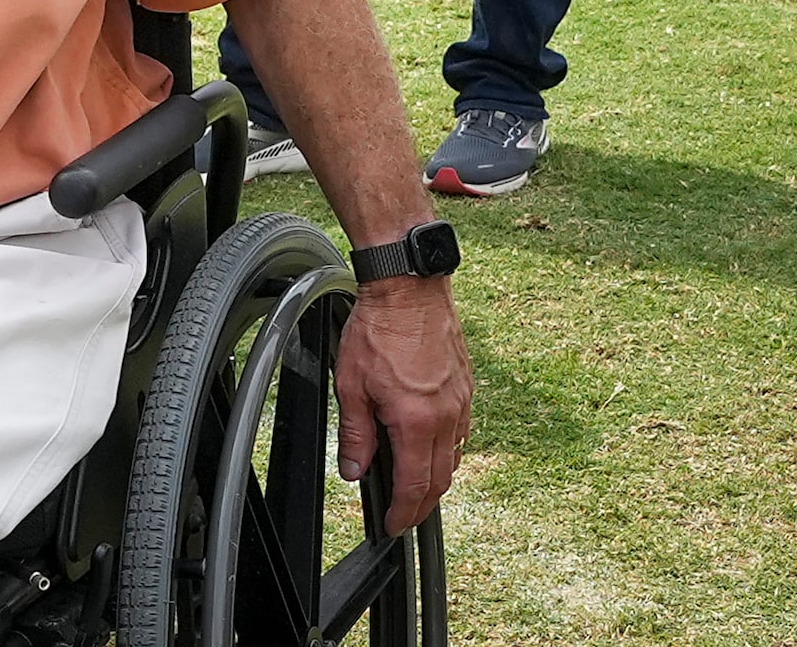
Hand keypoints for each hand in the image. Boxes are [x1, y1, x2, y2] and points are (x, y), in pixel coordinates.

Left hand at [333, 274, 472, 534]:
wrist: (409, 291)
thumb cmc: (378, 330)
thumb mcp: (351, 386)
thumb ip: (355, 434)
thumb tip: (354, 470)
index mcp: (416, 422)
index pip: (415, 485)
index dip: (404, 511)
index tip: (393, 525)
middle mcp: (446, 418)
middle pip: (440, 479)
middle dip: (421, 505)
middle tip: (404, 517)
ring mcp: (461, 403)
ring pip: (453, 457)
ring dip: (435, 479)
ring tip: (414, 489)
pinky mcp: (465, 389)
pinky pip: (460, 432)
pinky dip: (446, 450)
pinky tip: (430, 448)